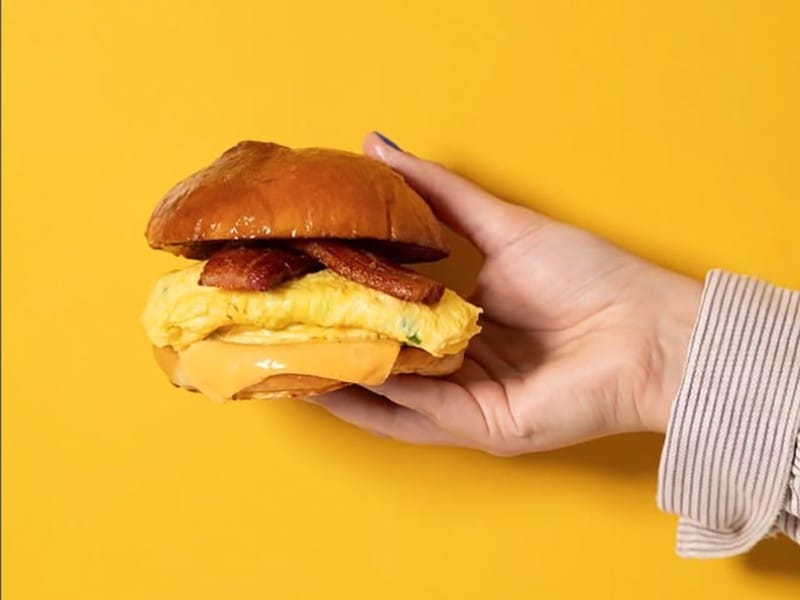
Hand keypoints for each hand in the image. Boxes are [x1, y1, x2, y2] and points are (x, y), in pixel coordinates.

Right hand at [314, 133, 702, 454]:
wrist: (647, 332)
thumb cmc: (586, 275)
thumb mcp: (501, 226)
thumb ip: (437, 193)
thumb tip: (375, 146)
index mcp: (464, 317)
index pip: (390, 311)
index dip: (345, 297)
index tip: (297, 277)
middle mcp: (458, 361)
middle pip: (383, 354)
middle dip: (330, 341)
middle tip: (273, 322)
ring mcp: (465, 398)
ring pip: (387, 391)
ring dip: (337, 375)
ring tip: (281, 357)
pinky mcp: (477, 426)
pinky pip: (412, 417)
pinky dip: (369, 402)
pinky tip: (326, 384)